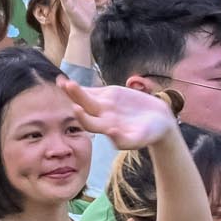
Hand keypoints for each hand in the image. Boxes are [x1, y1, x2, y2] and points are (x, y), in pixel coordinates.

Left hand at [62, 79, 176, 151]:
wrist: (158, 122)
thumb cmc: (150, 134)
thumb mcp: (139, 139)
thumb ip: (125, 140)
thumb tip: (110, 134)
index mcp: (107, 128)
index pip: (90, 123)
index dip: (83, 116)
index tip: (76, 108)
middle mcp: (102, 117)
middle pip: (85, 106)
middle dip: (75, 96)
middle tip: (67, 85)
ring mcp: (104, 105)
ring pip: (85, 96)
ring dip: (73, 90)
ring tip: (62, 81)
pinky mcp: (109, 94)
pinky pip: (92, 89)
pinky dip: (81, 86)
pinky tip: (66, 80)